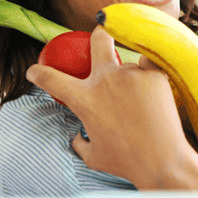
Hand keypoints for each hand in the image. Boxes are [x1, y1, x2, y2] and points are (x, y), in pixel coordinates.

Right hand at [26, 26, 194, 188]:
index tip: (35, 70)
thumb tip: (77, 136)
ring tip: (141, 104)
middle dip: (98, 36)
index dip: (38, 72)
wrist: (163, 161)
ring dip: (130, 77)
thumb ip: (80, 142)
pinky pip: (149, 66)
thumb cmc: (127, 162)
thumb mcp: (93, 156)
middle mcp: (105, 80)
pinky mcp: (155, 75)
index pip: (50, 78)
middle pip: (99, 40)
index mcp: (84, 99)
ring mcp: (132, 74)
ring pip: (128, 65)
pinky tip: (152, 92)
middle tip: (101, 39)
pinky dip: (149, 75)